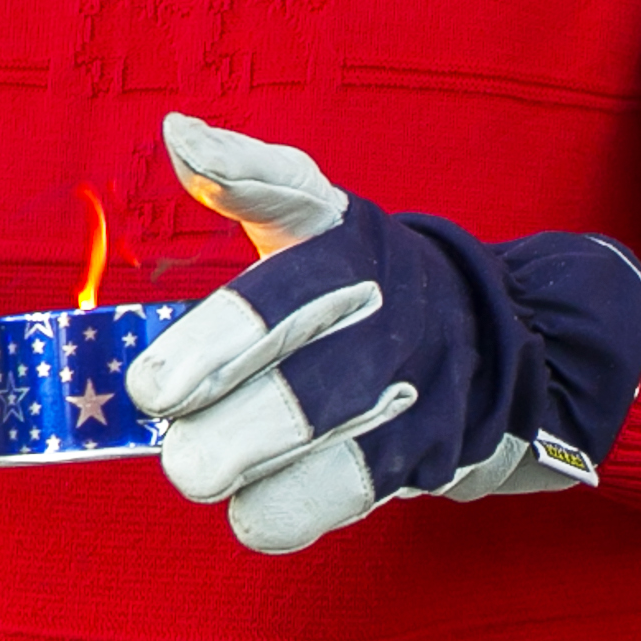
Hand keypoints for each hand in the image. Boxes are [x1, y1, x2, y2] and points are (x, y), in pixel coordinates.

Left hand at [123, 112, 640, 555]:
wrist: (488, 345)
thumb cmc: (360, 276)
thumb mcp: (315, 211)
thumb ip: (244, 174)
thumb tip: (178, 130)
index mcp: (350, 246)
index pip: (275, 297)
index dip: (208, 350)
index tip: (153, 390)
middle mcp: (388, 323)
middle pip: (290, 401)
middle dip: (207, 430)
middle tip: (172, 420)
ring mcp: (409, 398)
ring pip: (299, 460)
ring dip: (231, 464)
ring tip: (206, 459)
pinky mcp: (416, 463)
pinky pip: (312, 508)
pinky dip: (267, 510)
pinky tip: (256, 491)